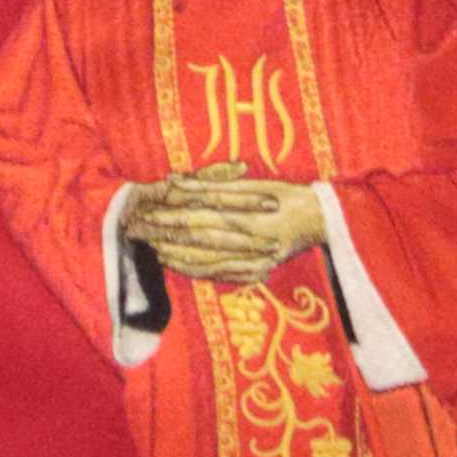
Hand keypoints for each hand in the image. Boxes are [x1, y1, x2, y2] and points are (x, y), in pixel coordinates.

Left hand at [119, 174, 330, 285]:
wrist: (320, 220)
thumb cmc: (285, 194)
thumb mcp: (252, 182)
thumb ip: (211, 183)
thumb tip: (173, 181)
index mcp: (248, 215)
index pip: (196, 216)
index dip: (166, 216)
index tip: (142, 212)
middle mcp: (249, 241)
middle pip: (195, 239)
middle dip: (162, 235)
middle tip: (136, 231)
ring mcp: (253, 261)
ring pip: (203, 261)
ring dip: (172, 255)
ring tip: (149, 248)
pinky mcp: (255, 272)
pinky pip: (218, 275)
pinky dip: (193, 270)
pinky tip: (175, 264)